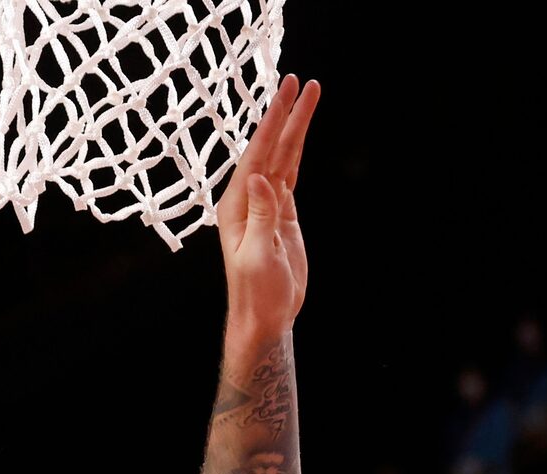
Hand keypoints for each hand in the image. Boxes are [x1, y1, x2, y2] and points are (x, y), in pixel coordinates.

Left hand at [216, 75, 318, 345]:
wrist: (264, 318)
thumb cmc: (257, 293)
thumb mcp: (259, 256)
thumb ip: (260, 216)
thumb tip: (260, 177)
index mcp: (237, 206)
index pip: (257, 155)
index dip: (273, 123)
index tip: (287, 95)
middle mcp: (248, 200)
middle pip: (270, 149)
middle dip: (285, 116)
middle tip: (300, 83)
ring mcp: (265, 205)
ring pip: (283, 158)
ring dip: (294, 129)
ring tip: (309, 98)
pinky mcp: (281, 215)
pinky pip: (290, 175)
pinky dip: (296, 153)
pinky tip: (300, 135)